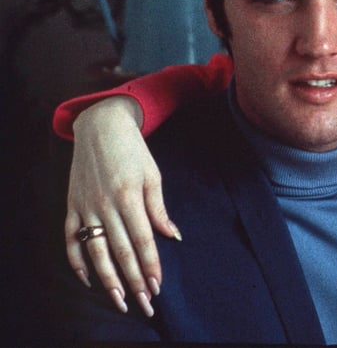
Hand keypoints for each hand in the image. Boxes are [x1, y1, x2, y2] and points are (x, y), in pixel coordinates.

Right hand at [64, 96, 179, 316]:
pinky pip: (70, 239)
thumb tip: (172, 236)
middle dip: (133, 281)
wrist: (101, 126)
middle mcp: (106, 205)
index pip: (143, 240)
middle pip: (120, 252)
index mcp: (130, 196)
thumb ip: (159, 208)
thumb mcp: (153, 174)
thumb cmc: (133, 151)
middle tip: (144, 304)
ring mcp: (86, 207)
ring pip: (95, 251)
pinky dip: (77, 261)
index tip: (158, 286)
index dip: (150, 265)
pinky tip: (88, 280)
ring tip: (119, 301)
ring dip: (108, 279)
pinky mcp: (71, 206)